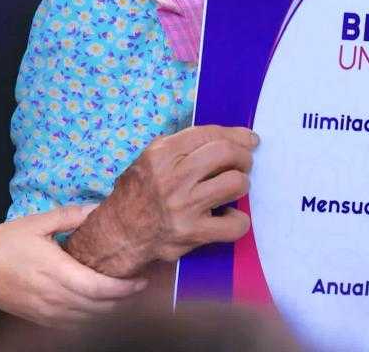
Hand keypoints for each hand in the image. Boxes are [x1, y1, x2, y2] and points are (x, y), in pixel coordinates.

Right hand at [0, 205, 145, 326]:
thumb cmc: (5, 242)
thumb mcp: (38, 222)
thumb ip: (71, 215)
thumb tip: (99, 207)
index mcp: (55, 271)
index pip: (98, 288)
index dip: (124, 289)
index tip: (142, 280)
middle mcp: (52, 296)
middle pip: (98, 308)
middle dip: (124, 301)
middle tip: (141, 287)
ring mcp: (45, 311)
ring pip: (87, 320)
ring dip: (110, 312)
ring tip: (127, 297)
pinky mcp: (39, 318)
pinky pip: (72, 326)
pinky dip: (91, 320)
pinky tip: (102, 308)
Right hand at [65, 125, 257, 277]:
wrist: (118, 233)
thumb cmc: (140, 192)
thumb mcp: (151, 158)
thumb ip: (184, 146)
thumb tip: (231, 137)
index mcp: (162, 154)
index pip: (209, 134)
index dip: (236, 135)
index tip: (250, 140)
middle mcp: (172, 178)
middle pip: (226, 153)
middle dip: (243, 157)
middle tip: (243, 164)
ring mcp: (183, 206)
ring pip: (235, 183)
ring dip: (242, 184)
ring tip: (232, 188)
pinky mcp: (192, 233)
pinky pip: (235, 224)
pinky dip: (238, 221)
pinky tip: (228, 217)